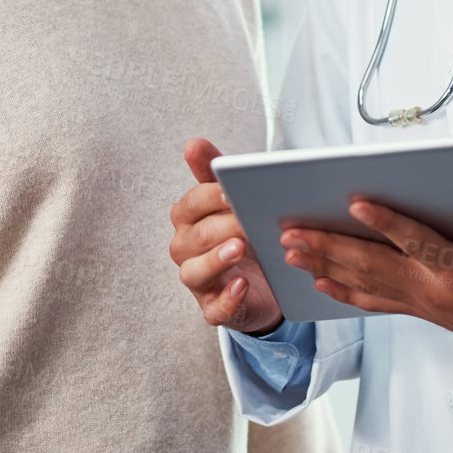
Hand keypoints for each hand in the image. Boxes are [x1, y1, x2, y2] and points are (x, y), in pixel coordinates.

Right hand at [168, 138, 283, 334]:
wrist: (266, 281)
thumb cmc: (243, 233)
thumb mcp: (232, 203)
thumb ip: (213, 173)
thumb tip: (193, 143)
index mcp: (188, 219)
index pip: (192, 204)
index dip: (210, 197)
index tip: (232, 191)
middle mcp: (186, 249)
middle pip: (196, 236)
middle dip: (222, 226)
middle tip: (248, 219)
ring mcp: (198, 281)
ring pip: (195, 272)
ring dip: (216, 260)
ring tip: (239, 249)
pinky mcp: (214, 308)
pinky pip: (215, 308)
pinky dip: (227, 299)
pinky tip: (242, 285)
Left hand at [280, 173, 452, 373]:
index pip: (416, 241)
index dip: (386, 223)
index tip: (355, 203)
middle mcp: (433, 290)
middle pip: (373, 264)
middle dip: (329, 247)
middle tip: (292, 232)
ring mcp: (422, 303)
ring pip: (365, 283)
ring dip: (325, 266)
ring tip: (290, 252)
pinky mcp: (419, 311)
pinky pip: (374, 301)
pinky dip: (344, 291)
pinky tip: (319, 283)